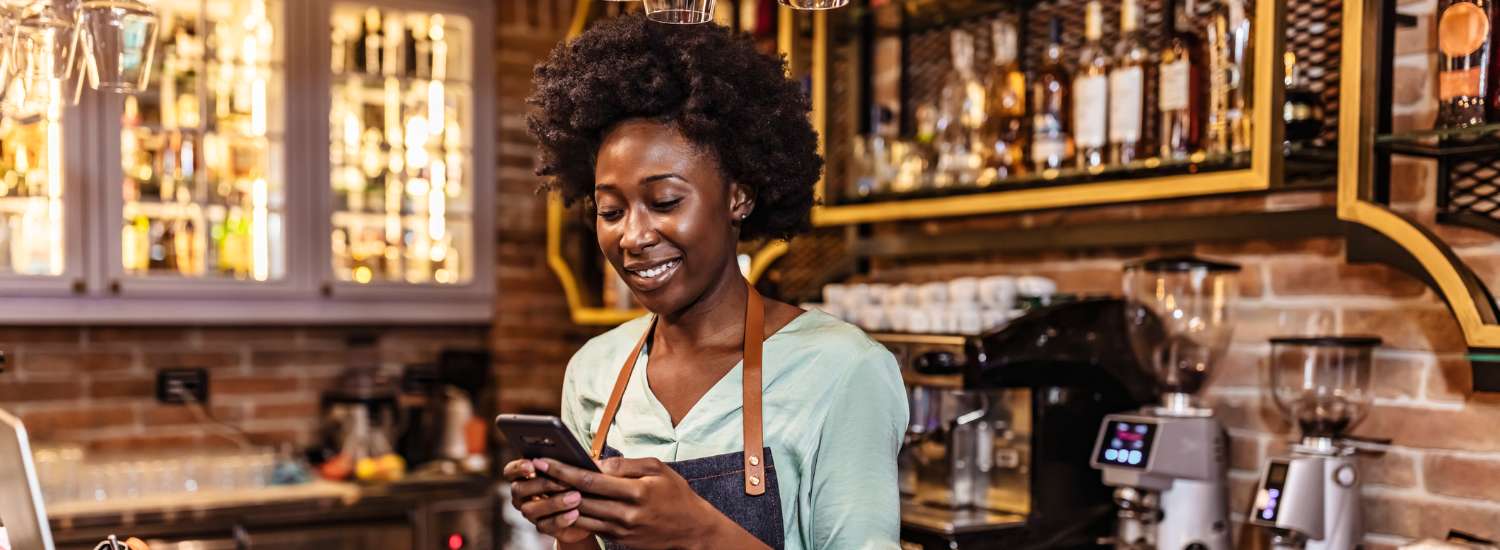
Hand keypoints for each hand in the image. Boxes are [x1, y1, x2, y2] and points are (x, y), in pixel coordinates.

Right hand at [503, 458, 592, 542]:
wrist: (589, 507)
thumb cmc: (579, 478)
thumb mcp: (574, 466)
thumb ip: (565, 461)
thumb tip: (562, 455)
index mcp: (524, 475)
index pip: (510, 471)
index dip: (518, 468)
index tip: (533, 465)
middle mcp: (522, 494)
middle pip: (518, 489)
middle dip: (543, 484)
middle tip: (566, 482)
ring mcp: (530, 512)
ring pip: (530, 510)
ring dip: (554, 503)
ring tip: (576, 497)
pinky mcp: (542, 527)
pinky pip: (544, 526)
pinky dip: (561, 519)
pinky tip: (575, 513)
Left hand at [536, 457, 766, 549]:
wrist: (692, 530)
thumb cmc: (676, 493)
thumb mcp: (658, 469)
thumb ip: (626, 464)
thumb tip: (595, 462)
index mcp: (636, 491)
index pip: (590, 480)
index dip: (563, 470)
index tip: (544, 460)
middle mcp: (626, 514)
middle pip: (580, 499)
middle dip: (554, 485)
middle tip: (533, 472)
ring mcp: (621, 531)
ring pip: (581, 516)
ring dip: (558, 502)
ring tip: (541, 488)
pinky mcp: (619, 541)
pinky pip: (591, 527)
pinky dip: (574, 516)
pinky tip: (561, 504)